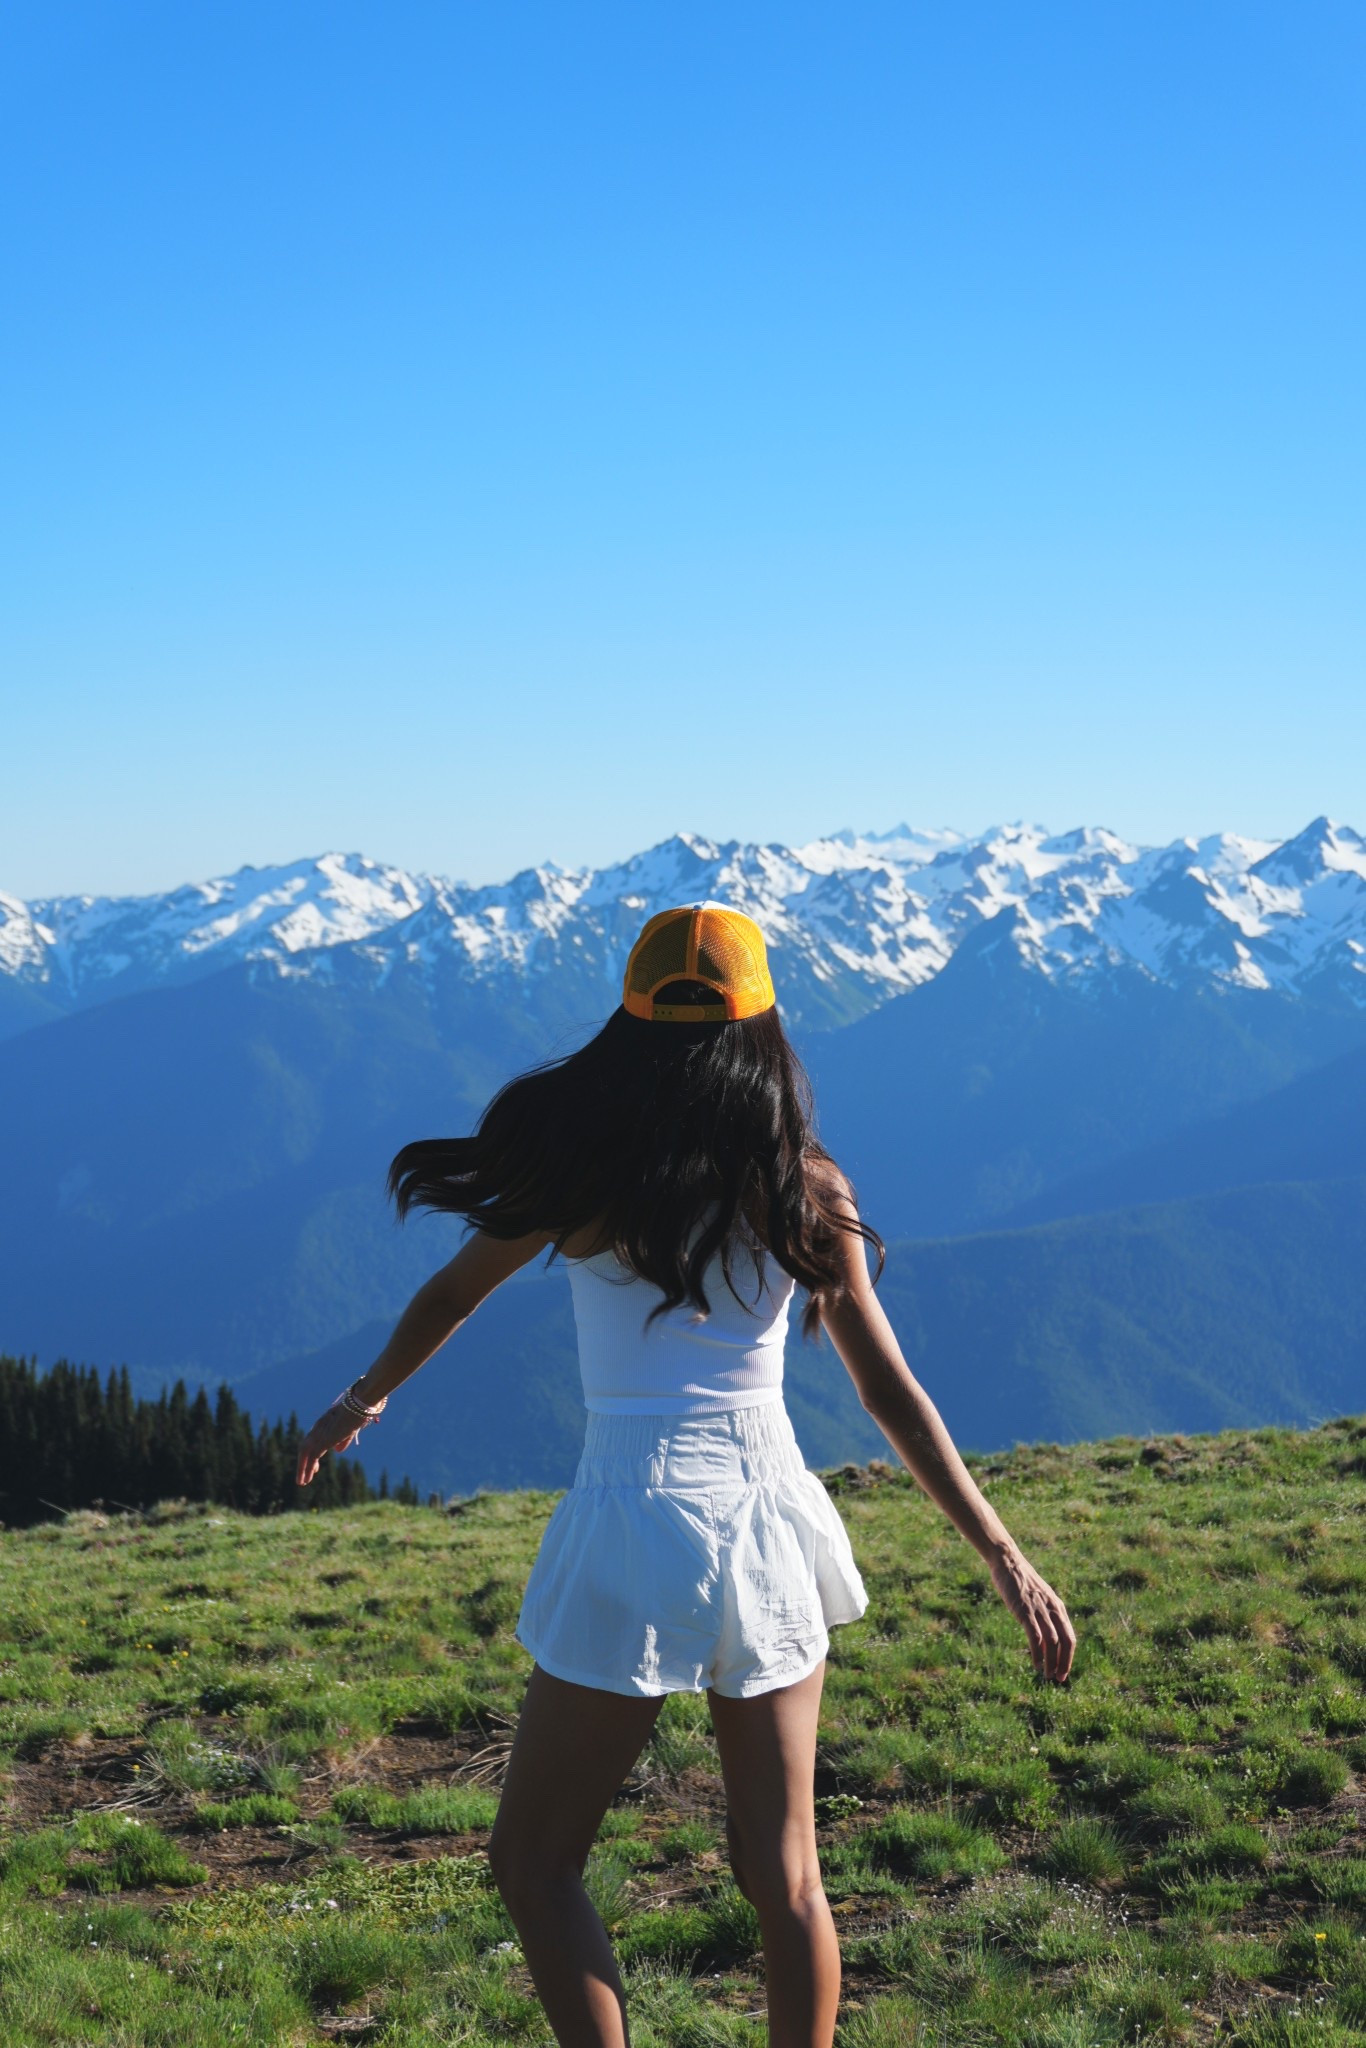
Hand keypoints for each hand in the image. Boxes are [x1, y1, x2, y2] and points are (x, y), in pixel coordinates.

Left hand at [296, 1399, 365, 1487]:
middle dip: (304, 1462)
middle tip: (306, 1476)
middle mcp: (317, 1428)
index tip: (315, 1467)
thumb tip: (338, 1450)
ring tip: (302, 1483)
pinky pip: (311, 1458)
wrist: (357, 1406)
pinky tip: (306, 1481)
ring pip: (304, 1454)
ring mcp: (318, 1435)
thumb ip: (343, 1439)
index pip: (313, 1440)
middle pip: (305, 1447)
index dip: (312, 1453)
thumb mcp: (350, 1428)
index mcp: (324, 1423)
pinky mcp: (322, 1441)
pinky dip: (307, 1470)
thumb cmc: (357, 1413)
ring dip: (302, 1469)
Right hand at [989, 1542, 1075, 1681]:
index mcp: (1058, 1607)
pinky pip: (1036, 1636)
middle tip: (1058, 1678)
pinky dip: (1038, 1653)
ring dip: (1051, 1662)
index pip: (1069, 1638)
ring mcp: (1039, 1610)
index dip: (1069, 1658)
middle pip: (1065, 1642)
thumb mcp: (1037, 1599)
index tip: (1063, 1673)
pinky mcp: (1025, 1611)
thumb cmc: (1021, 1581)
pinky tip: (1035, 1663)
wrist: (1008, 1562)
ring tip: (1047, 1675)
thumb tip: (1045, 1639)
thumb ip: (1044, 1616)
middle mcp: (1053, 1609)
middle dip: (1064, 1663)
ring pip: (1052, 1642)